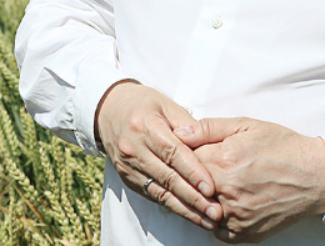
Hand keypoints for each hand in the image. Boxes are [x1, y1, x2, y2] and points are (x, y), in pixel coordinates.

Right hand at [95, 82, 221, 230]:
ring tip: (208, 220)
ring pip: (160, 192)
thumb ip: (188, 124)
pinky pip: (152, 195)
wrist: (108, 111)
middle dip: (194, 198)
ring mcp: (128, 166)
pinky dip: (172, 206)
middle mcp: (134, 149)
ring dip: (186, 209)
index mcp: (146, 126)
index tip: (210, 188)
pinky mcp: (127, 178)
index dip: (192, 172)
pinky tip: (190, 214)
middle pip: (168, 177)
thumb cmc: (144, 105)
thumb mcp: (166, 105)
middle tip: (216, 212)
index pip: (173, 153)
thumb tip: (210, 145)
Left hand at [175, 118, 324, 242]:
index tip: (194, 155)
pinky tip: (229, 205)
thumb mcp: (245, 125)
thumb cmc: (281, 147)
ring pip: (202, 212)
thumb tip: (178, 133)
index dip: (185, 157)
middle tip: (209, 171)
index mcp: (221, 162)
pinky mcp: (245, 232)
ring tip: (222, 187)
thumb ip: (208, 128)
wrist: (314, 175)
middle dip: (194, 180)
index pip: (183, 162)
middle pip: (190, 189)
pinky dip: (220, 220)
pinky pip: (218, 232)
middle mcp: (226, 192)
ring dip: (205, 201)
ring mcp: (235, 216)